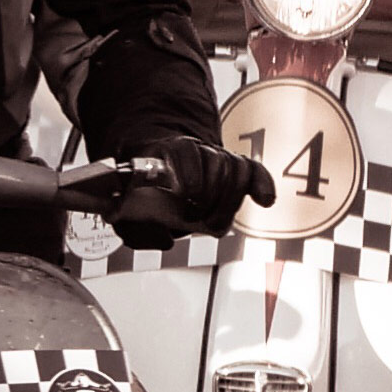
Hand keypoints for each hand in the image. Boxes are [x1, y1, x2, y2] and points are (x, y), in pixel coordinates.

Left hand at [109, 134, 278, 249]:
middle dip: (210, 196)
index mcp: (163, 152)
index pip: (183, 150)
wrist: (155, 176)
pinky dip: (262, 184)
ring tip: (213, 223)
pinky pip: (253, 170)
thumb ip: (136, 230)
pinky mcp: (234, 170)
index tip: (188, 193)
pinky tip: (265, 200)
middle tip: (194, 218)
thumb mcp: (126, 214)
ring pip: (235, 169)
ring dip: (229, 202)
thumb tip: (165, 241)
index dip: (190, 171)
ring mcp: (216, 158)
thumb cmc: (141, 195)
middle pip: (215, 162)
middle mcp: (194, 150)